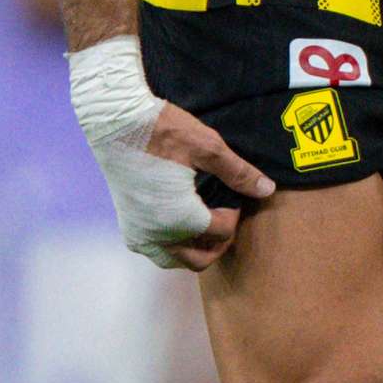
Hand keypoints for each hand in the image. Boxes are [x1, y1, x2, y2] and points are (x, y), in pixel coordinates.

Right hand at [143, 103, 264, 270]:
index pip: (221, 232)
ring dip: (195, 248)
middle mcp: (157, 235)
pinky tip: (181, 222)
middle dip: (218, 241)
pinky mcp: (127, 225)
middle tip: (224, 215)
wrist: (115, 122)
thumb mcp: (208, 148)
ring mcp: (139, 233)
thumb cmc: (164, 131)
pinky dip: (172, 245)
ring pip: (175, 260)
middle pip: (200, 258)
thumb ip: (239, 174)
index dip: (233, 214)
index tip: (230, 195)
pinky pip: (154, 250)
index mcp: (180, 219)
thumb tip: (267, 190)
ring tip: (204, 221)